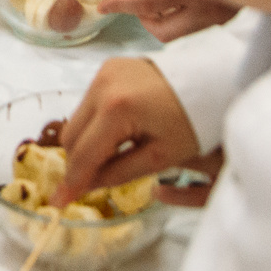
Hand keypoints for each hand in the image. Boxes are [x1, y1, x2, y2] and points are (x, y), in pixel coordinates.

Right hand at [56, 58, 198, 205]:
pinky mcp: (108, 67)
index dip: (72, 181)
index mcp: (116, 108)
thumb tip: (86, 186)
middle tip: (92, 183)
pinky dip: (96, 123)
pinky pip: (89, 103)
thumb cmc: (194, 123)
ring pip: (77, 119)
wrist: (212, 80)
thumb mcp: (160, 157)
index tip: (58, 203)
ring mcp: (103, 72)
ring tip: (111, 158)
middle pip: (71, 135)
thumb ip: (119, 173)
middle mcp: (101, 84)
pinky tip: (117, 135)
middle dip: (79, 162)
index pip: (84, 153)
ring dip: (87, 142)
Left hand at [114, 0, 242, 43]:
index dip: (122, 5)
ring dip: (161, 18)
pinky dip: (182, 13)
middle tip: (135, 4)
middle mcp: (205, 8)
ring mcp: (218, 17)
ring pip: (178, 31)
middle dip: (142, 20)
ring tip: (155, 0)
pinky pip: (196, 23)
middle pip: (161, 30)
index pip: (147, 3)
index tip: (102, 5)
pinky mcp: (229, 18)